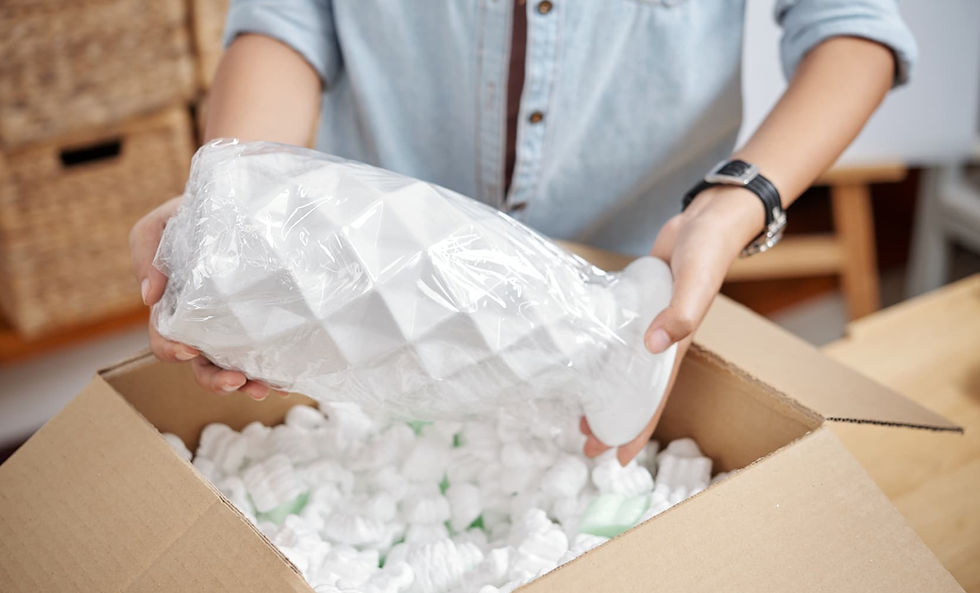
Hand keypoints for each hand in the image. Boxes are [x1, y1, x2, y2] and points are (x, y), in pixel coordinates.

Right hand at [129, 196, 284, 399]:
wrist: (240, 204)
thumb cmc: (194, 214)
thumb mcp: (162, 223)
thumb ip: (146, 252)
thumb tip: (149, 298)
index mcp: (176, 308)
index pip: (166, 340)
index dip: (173, 351)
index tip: (190, 350)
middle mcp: (204, 327)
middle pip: (202, 367)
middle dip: (215, 381)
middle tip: (236, 380)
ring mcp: (235, 329)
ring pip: (235, 368)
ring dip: (246, 385)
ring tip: (263, 388)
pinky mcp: (263, 324)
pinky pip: (268, 355)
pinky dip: (275, 372)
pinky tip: (287, 380)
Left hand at [581, 185, 765, 464]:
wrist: (708, 221)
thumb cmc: (708, 253)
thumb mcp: (695, 283)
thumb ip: (679, 314)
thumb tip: (652, 345)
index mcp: (674, 345)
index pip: (653, 399)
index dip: (638, 430)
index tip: (617, 459)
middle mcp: (659, 341)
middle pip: (633, 392)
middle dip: (613, 421)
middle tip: (584, 443)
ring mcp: (647, 324)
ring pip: (623, 369)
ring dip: (605, 392)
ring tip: (579, 413)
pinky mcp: (636, 305)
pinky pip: (617, 339)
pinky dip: (602, 356)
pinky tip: (584, 361)